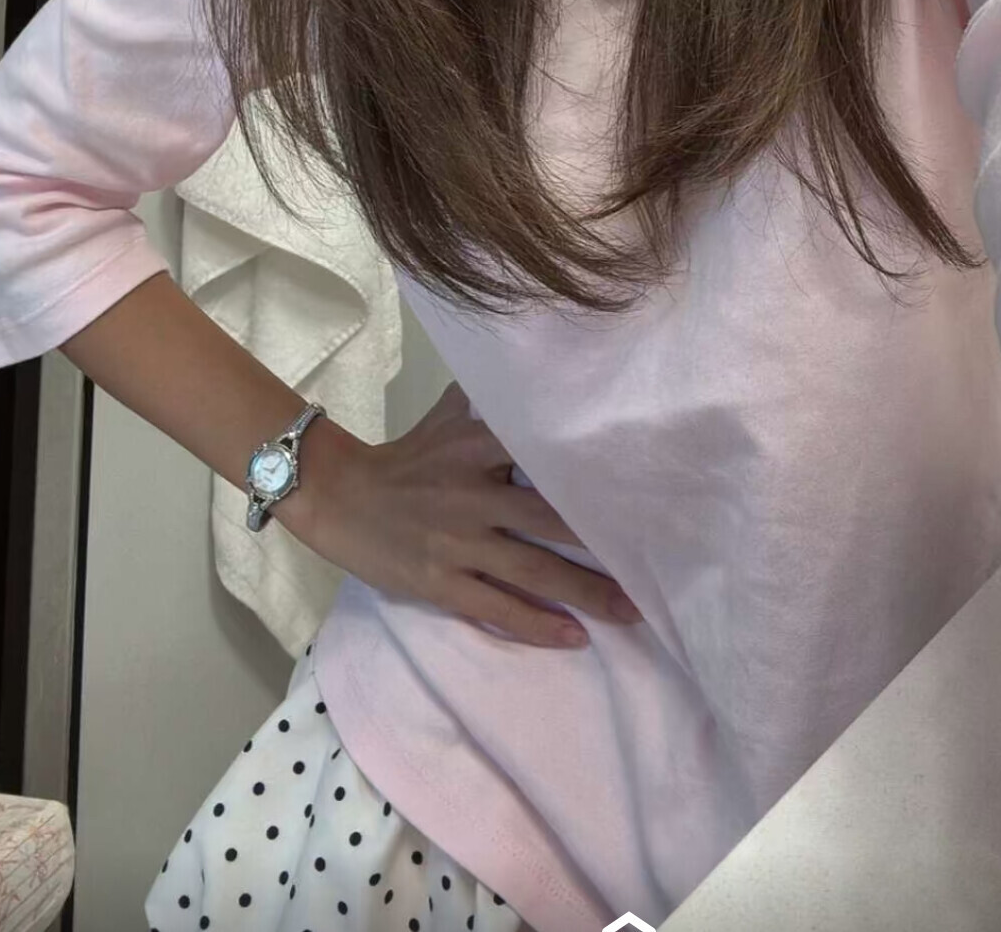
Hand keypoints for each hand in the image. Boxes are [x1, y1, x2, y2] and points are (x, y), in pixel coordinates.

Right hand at [286, 381, 641, 646]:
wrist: (341, 496)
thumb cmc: (412, 454)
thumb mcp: (451, 412)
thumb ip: (496, 395)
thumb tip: (553, 362)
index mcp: (478, 447)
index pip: (545, 456)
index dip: (594, 473)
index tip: (646, 486)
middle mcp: (473, 494)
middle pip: (551, 522)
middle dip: (605, 545)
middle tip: (659, 561)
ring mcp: (458, 543)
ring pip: (533, 572)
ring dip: (586, 593)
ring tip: (633, 611)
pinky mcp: (441, 583)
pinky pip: (497, 608)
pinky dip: (537, 625)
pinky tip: (574, 637)